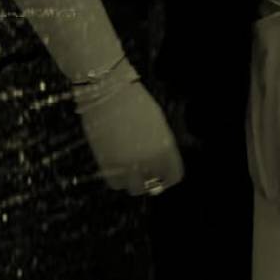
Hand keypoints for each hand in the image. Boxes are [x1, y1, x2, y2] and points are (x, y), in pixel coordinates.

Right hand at [77, 80, 185, 196]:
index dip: (168, 176)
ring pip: (133, 188)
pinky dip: (117, 179)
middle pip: (152, 186)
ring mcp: (127, 164)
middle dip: (150, 179)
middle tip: (144, 172)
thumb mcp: (157, 122)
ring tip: (129, 168)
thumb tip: (160, 165)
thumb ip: (161, 145)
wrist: (107, 91)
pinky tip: (117, 166)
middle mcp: (148, 160)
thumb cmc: (134, 102)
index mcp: (165, 149)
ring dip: (133, 181)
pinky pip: (115, 184)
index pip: (173, 176)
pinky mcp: (107, 164)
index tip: (163, 175)